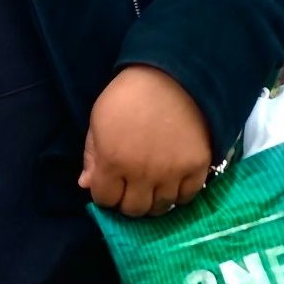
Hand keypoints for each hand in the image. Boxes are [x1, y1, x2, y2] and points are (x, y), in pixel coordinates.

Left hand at [80, 64, 213, 217]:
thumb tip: (86, 185)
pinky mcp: (197, 166)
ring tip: (154, 183)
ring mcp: (171, 172)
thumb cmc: (129, 95)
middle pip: (134, 209)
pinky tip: (174, 179)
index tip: (112, 184)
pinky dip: (180, 192)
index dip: (106, 193)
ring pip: (161, 207)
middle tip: (133, 186)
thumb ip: (92, 156)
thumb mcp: (99, 121)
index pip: (105, 200)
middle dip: (129, 200)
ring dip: (155, 199)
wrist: (172, 74)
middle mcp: (141, 173)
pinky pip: (188, 196)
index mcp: (112, 161)